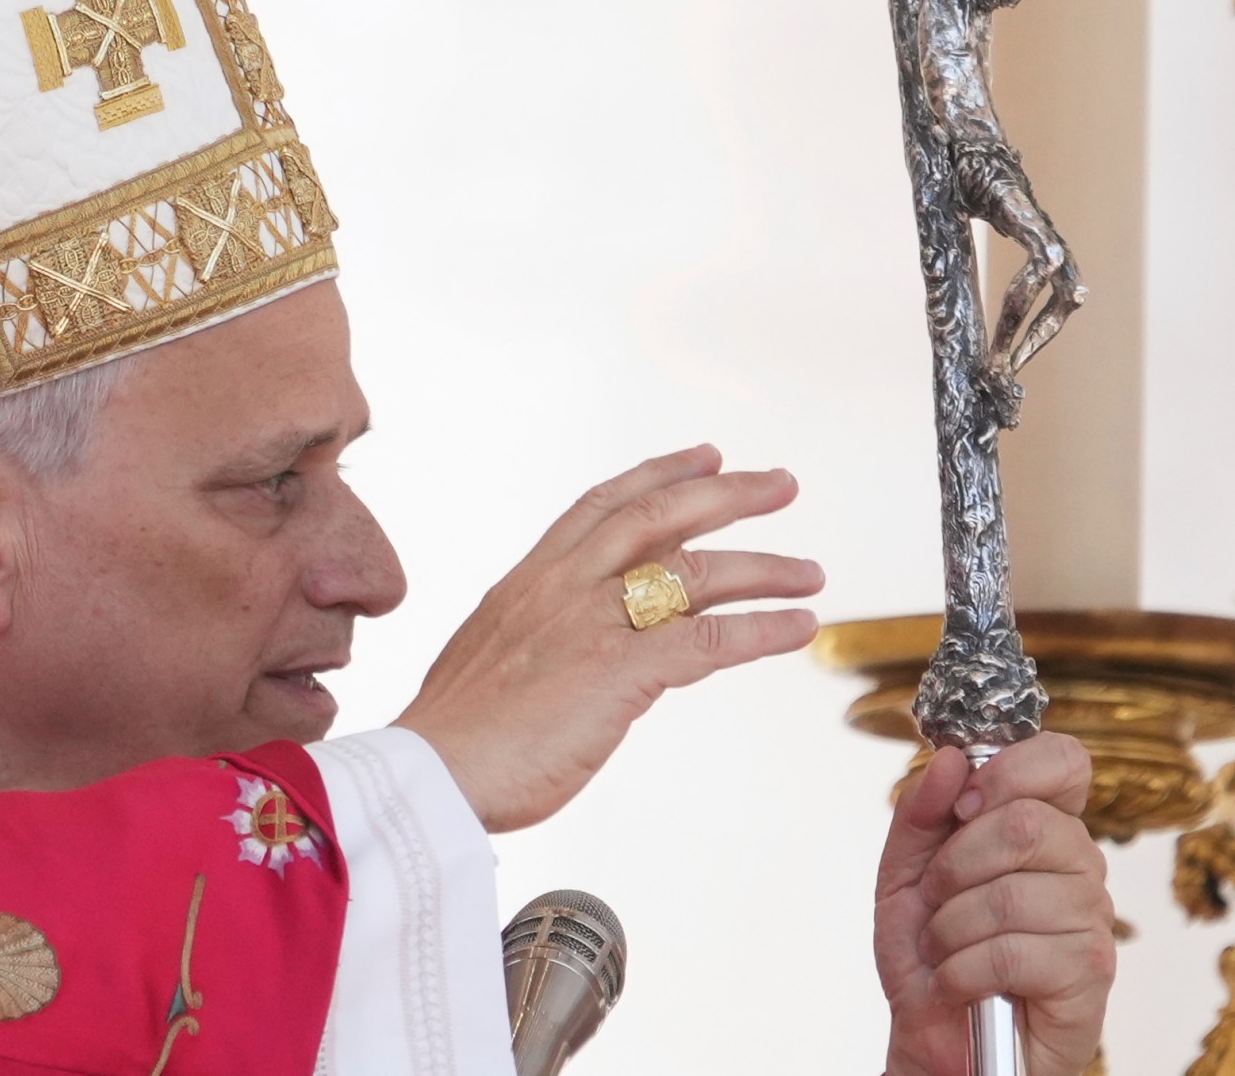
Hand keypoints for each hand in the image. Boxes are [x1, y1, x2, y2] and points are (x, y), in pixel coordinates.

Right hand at [394, 444, 823, 831]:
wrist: (424, 778)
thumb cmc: (452, 740)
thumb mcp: (489, 660)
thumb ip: (534, 639)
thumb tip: (564, 649)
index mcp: (528, 582)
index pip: (601, 505)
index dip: (658, 474)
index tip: (705, 455)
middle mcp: (562, 587)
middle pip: (659, 516)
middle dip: (727, 494)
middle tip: (782, 484)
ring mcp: (591, 624)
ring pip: (694, 572)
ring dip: (763, 568)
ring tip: (810, 572)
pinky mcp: (618, 671)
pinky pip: (708, 638)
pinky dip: (761, 629)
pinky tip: (799, 627)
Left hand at [876, 735, 1114, 1075]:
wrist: (937, 1044)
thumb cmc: (932, 960)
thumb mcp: (905, 876)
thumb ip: (921, 813)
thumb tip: (950, 759)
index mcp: (1045, 828)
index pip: (1064, 761)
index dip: (1009, 770)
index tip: (963, 806)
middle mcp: (1080, 865)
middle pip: (1025, 824)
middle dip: (954, 867)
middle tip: (936, 901)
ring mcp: (1091, 919)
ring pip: (1010, 894)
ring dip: (950, 929)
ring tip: (944, 951)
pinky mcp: (1088, 973)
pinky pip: (1013, 952)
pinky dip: (962, 972)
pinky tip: (959, 984)